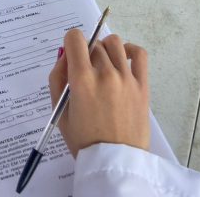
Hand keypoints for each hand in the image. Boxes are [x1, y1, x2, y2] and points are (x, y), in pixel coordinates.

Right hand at [48, 28, 149, 157]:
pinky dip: (130, 50)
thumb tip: (64, 55)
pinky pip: (139, 53)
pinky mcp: (142, 85)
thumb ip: (57, 78)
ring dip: (105, 49)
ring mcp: (126, 78)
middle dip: (86, 53)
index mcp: (82, 80)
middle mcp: (105, 73)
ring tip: (104, 65)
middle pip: (93, 44)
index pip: (75, 38)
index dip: (70, 42)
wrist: (113, 162)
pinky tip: (122, 60)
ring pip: (114, 43)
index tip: (72, 54)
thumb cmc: (84, 140)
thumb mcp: (60, 111)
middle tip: (86, 72)